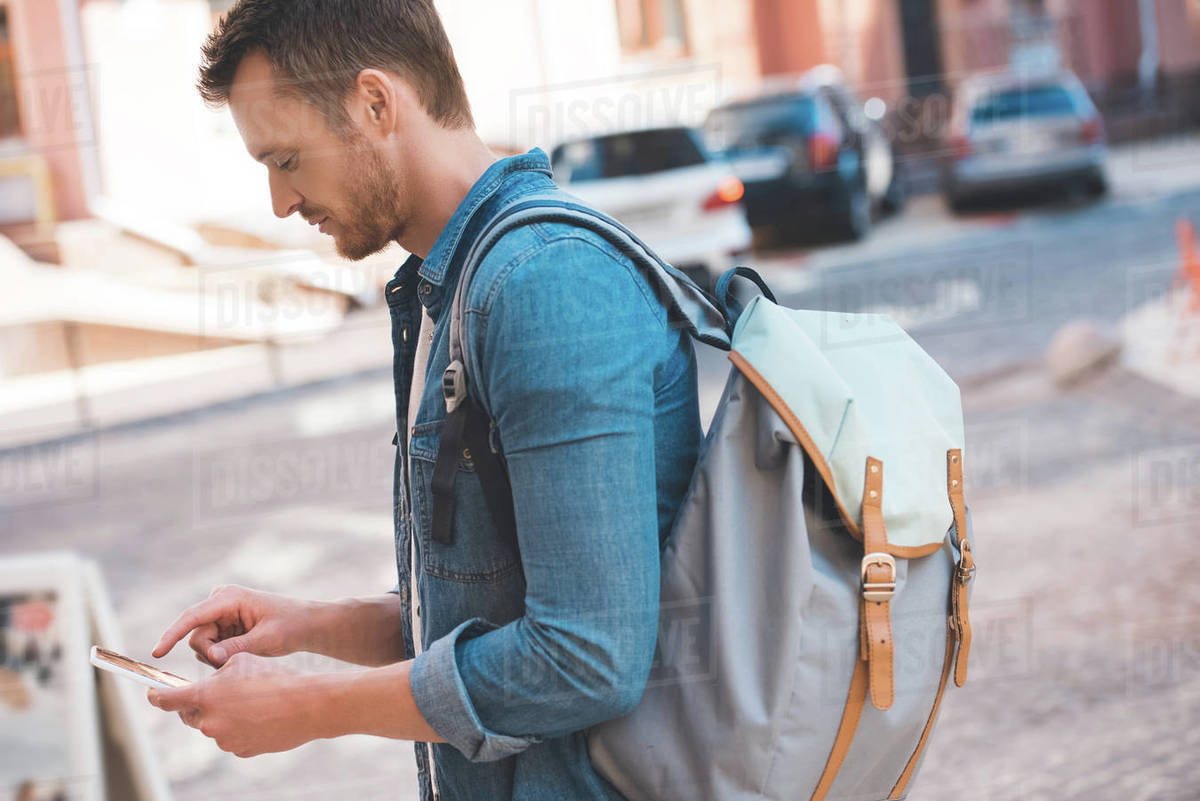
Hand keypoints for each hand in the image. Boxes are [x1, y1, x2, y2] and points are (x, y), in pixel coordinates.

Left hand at [147, 652, 316, 757]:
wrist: (306, 705)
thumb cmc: (275, 677)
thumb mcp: (242, 660)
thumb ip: (217, 672)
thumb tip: (209, 681)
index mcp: (206, 695)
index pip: (166, 700)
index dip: (155, 695)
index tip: (152, 693)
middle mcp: (210, 721)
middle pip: (189, 715)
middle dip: (198, 704)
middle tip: (216, 692)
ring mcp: (225, 740)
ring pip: (214, 726)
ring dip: (224, 715)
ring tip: (252, 701)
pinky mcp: (241, 751)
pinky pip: (232, 738)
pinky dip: (240, 727)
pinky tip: (260, 715)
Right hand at [153, 585, 311, 667]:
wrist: (305, 624)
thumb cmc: (290, 626)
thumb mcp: (267, 639)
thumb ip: (237, 648)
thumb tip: (210, 655)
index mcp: (229, 597)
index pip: (192, 617)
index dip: (172, 635)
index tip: (157, 653)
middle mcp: (220, 601)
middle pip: (196, 636)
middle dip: (211, 653)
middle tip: (237, 659)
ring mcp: (219, 613)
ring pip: (202, 645)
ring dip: (218, 656)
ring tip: (248, 651)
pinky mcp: (222, 625)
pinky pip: (210, 647)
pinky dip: (221, 656)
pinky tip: (243, 651)